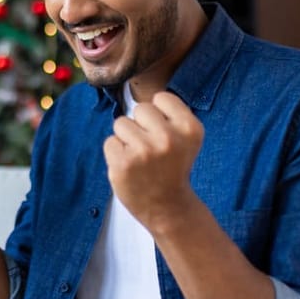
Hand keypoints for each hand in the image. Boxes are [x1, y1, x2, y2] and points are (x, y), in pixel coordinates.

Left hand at [103, 91, 203, 231]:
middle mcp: (168, 138)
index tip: (165, 134)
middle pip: (140, 109)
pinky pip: (110, 142)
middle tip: (151, 149)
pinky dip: (116, 154)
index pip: (161, 98)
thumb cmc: (172, 167)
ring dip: (127, 139)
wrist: (167, 207)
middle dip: (141, 125)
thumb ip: (169, 114)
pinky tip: (130, 168)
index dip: (159, 115)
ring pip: (121, 123)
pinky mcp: (122, 164)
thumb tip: (135, 91)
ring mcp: (144, 152)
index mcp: (189, 128)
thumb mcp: (185, 138)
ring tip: (140, 159)